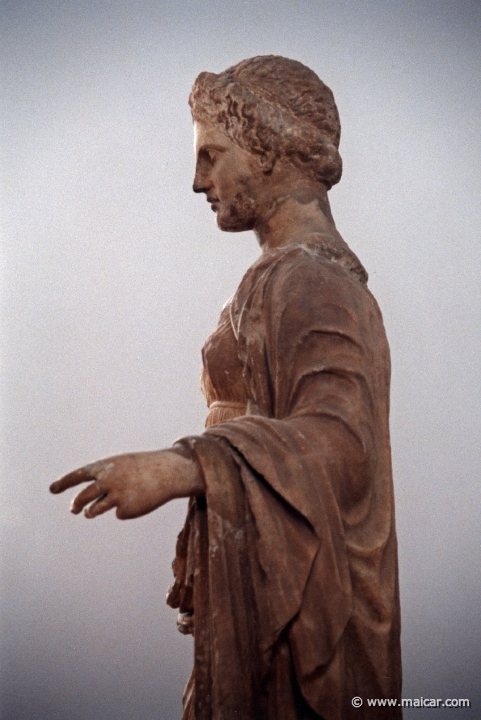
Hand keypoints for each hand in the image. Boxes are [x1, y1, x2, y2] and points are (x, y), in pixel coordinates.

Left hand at [49, 450, 202, 519]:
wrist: (168, 472)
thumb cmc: (144, 467)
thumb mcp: (121, 467)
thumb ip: (103, 481)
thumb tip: (86, 508)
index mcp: (105, 467)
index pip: (78, 475)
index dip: (64, 482)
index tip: (52, 489)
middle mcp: (107, 481)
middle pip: (82, 497)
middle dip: (75, 504)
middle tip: (73, 509)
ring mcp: (115, 496)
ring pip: (93, 510)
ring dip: (91, 512)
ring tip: (97, 510)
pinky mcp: (125, 510)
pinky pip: (118, 513)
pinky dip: (125, 509)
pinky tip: (138, 501)